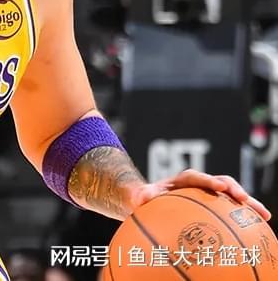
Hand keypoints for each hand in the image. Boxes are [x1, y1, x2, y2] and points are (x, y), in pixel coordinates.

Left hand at [129, 168, 270, 220]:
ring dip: (248, 203)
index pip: (196, 177)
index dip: (209, 180)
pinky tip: (261, 229)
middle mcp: (199, 184)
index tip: (219, 186)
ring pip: (231, 195)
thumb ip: (142, 194)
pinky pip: (232, 209)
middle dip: (233, 188)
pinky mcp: (215, 205)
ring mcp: (209, 194)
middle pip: (220, 182)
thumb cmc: (146, 198)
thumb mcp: (141, 196)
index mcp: (182, 180)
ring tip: (265, 215)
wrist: (150, 200)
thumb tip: (142, 197)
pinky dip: (245, 216)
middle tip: (244, 199)